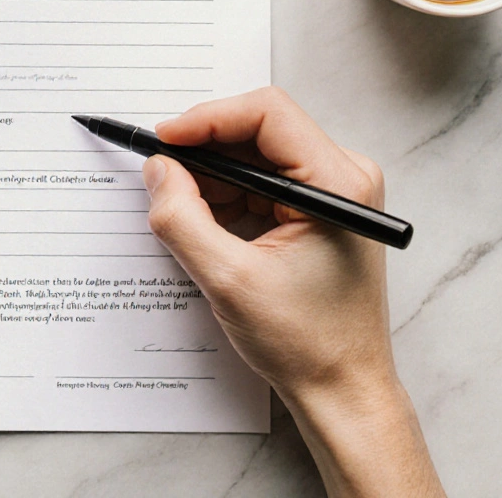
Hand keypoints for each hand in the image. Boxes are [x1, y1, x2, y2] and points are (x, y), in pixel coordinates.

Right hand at [144, 87, 443, 496]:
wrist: (342, 388)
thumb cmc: (305, 342)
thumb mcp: (227, 280)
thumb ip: (183, 218)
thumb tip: (157, 170)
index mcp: (338, 183)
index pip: (267, 113)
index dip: (207, 119)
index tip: (163, 140)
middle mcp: (345, 177)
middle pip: (261, 129)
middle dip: (205, 149)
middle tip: (160, 174)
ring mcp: (334, 193)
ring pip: (258, 155)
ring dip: (214, 176)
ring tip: (182, 211)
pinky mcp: (320, 210)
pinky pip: (264, 182)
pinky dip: (228, 195)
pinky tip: (205, 224)